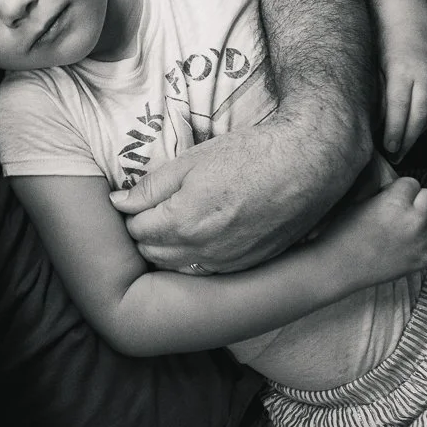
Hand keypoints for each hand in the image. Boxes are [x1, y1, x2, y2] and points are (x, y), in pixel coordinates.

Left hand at [109, 107, 365, 271]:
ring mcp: (228, 262)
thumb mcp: (192, 161)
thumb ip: (152, 186)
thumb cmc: (249, 155)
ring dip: (169, 248)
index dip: (132, 212)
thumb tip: (118, 202)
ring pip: (179, 266)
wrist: (308, 166)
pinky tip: (203, 235)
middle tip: (153, 208)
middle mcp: (203, 250)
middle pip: (153, 252)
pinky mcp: (248, 265)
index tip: (137, 198)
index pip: (136, 229)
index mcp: (183, 222)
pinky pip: (208, 270)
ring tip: (176, 221)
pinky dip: (196, 257)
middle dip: (146, 232)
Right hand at [312, 175, 426, 284]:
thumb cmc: (341, 232)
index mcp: (394, 202)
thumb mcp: (356, 200)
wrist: (337, 266)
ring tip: (413, 224)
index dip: (401, 189)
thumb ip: (380, 189)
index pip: (412, 183)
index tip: (390, 197)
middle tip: (403, 209)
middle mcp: (413, 220)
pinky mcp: (423, 261)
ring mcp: (421, 242)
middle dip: (418, 200)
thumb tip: (394, 185)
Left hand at [381, 28, 426, 159]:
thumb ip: (378, 97)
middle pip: (418, 116)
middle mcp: (424, 76)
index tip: (388, 149)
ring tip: (403, 149)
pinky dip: (424, 122)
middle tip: (396, 157)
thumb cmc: (383, 47)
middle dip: (407, 140)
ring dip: (416, 134)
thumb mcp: (375, 70)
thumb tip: (374, 127)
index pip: (399, 109)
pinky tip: (413, 131)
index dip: (394, 132)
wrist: (408, 25)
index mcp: (403, 72)